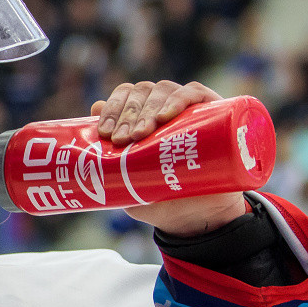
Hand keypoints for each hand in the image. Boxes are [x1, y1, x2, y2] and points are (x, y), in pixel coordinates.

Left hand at [90, 80, 247, 236]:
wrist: (197, 217)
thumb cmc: (159, 195)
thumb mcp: (126, 179)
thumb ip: (107, 152)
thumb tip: (92, 108)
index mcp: (143, 116)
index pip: (124, 96)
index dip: (112, 109)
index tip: (105, 133)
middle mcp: (164, 107)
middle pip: (141, 92)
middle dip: (129, 114)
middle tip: (123, 139)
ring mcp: (189, 108)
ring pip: (164, 89)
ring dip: (149, 107)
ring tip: (142, 133)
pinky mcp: (214, 113)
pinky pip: (195, 92)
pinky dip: (179, 98)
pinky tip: (166, 115)